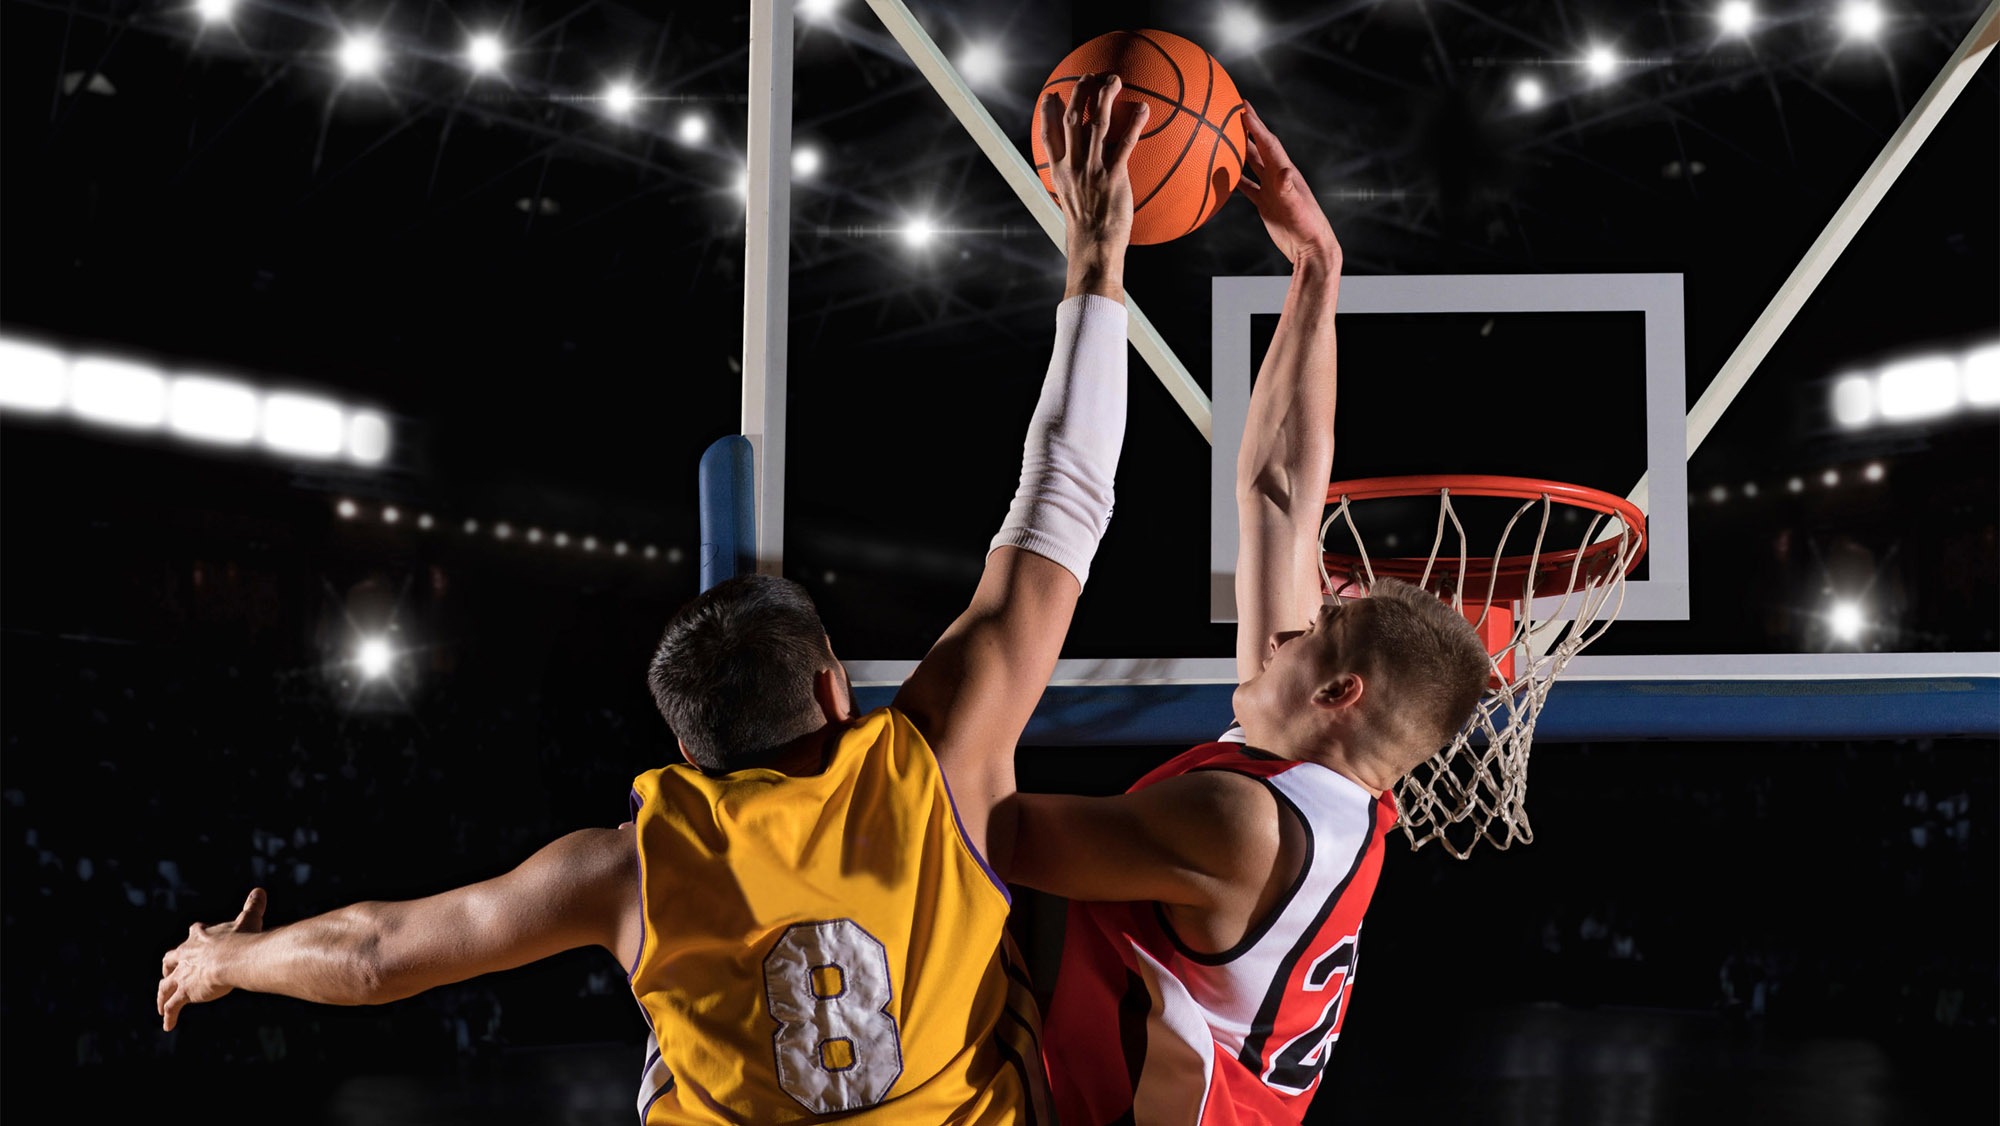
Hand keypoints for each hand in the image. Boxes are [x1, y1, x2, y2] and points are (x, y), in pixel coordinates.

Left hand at [158, 888, 266, 1030]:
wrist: (233, 959)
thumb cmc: (243, 939)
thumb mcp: (248, 919)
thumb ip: (253, 906)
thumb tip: (260, 890)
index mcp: (200, 937)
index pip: (192, 935)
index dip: (193, 939)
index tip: (195, 938)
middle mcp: (186, 955)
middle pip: (170, 961)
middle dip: (169, 968)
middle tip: (170, 974)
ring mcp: (183, 975)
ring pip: (165, 987)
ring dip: (163, 997)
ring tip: (162, 1007)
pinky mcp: (184, 992)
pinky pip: (172, 1007)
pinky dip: (169, 1016)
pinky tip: (169, 1026)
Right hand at [1040, 73, 1149, 295]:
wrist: (1094, 250)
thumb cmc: (1087, 235)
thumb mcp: (1073, 208)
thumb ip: (1077, 188)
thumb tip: (1087, 184)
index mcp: (1059, 174)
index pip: (1048, 137)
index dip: (1047, 113)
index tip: (1051, 96)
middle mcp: (1073, 167)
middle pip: (1072, 121)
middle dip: (1078, 94)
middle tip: (1087, 77)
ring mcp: (1093, 170)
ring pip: (1096, 124)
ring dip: (1105, 98)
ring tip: (1114, 80)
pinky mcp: (1114, 177)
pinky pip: (1126, 144)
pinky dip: (1135, 124)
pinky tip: (1144, 109)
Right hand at [1236, 104, 1339, 269]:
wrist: (1309, 247)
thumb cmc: (1307, 226)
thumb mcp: (1296, 206)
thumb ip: (1288, 189)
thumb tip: (1284, 171)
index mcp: (1285, 172)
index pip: (1269, 143)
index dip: (1256, 126)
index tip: (1243, 109)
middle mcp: (1278, 176)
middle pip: (1260, 146)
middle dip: (1249, 128)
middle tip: (1235, 109)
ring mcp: (1271, 189)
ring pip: (1253, 163)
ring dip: (1242, 148)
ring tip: (1227, 135)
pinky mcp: (1265, 202)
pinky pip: (1248, 185)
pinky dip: (1237, 177)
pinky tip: (1226, 172)